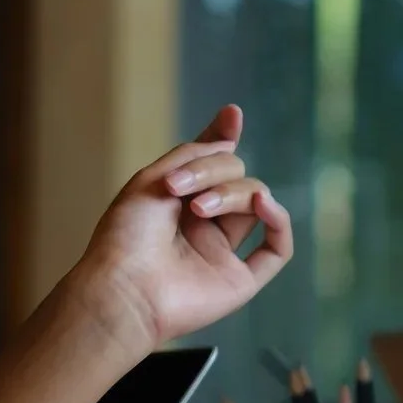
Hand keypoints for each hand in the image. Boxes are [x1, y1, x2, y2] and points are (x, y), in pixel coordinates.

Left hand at [62, 104, 294, 359]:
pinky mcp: (242, 279)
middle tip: (180, 189)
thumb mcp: (153, 179)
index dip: (223, 139)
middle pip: (236, 178)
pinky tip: (264, 207)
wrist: (125, 287)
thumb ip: (193, 155)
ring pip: (255, 204)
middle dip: (214, 172)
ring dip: (232, 194)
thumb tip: (231, 141)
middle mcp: (205, 225)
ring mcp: (225, 252)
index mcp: (179, 202)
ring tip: (199, 209)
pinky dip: (278, 222)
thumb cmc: (126, 237)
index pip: (211, 166)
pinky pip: (278, 247)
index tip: (232, 115)